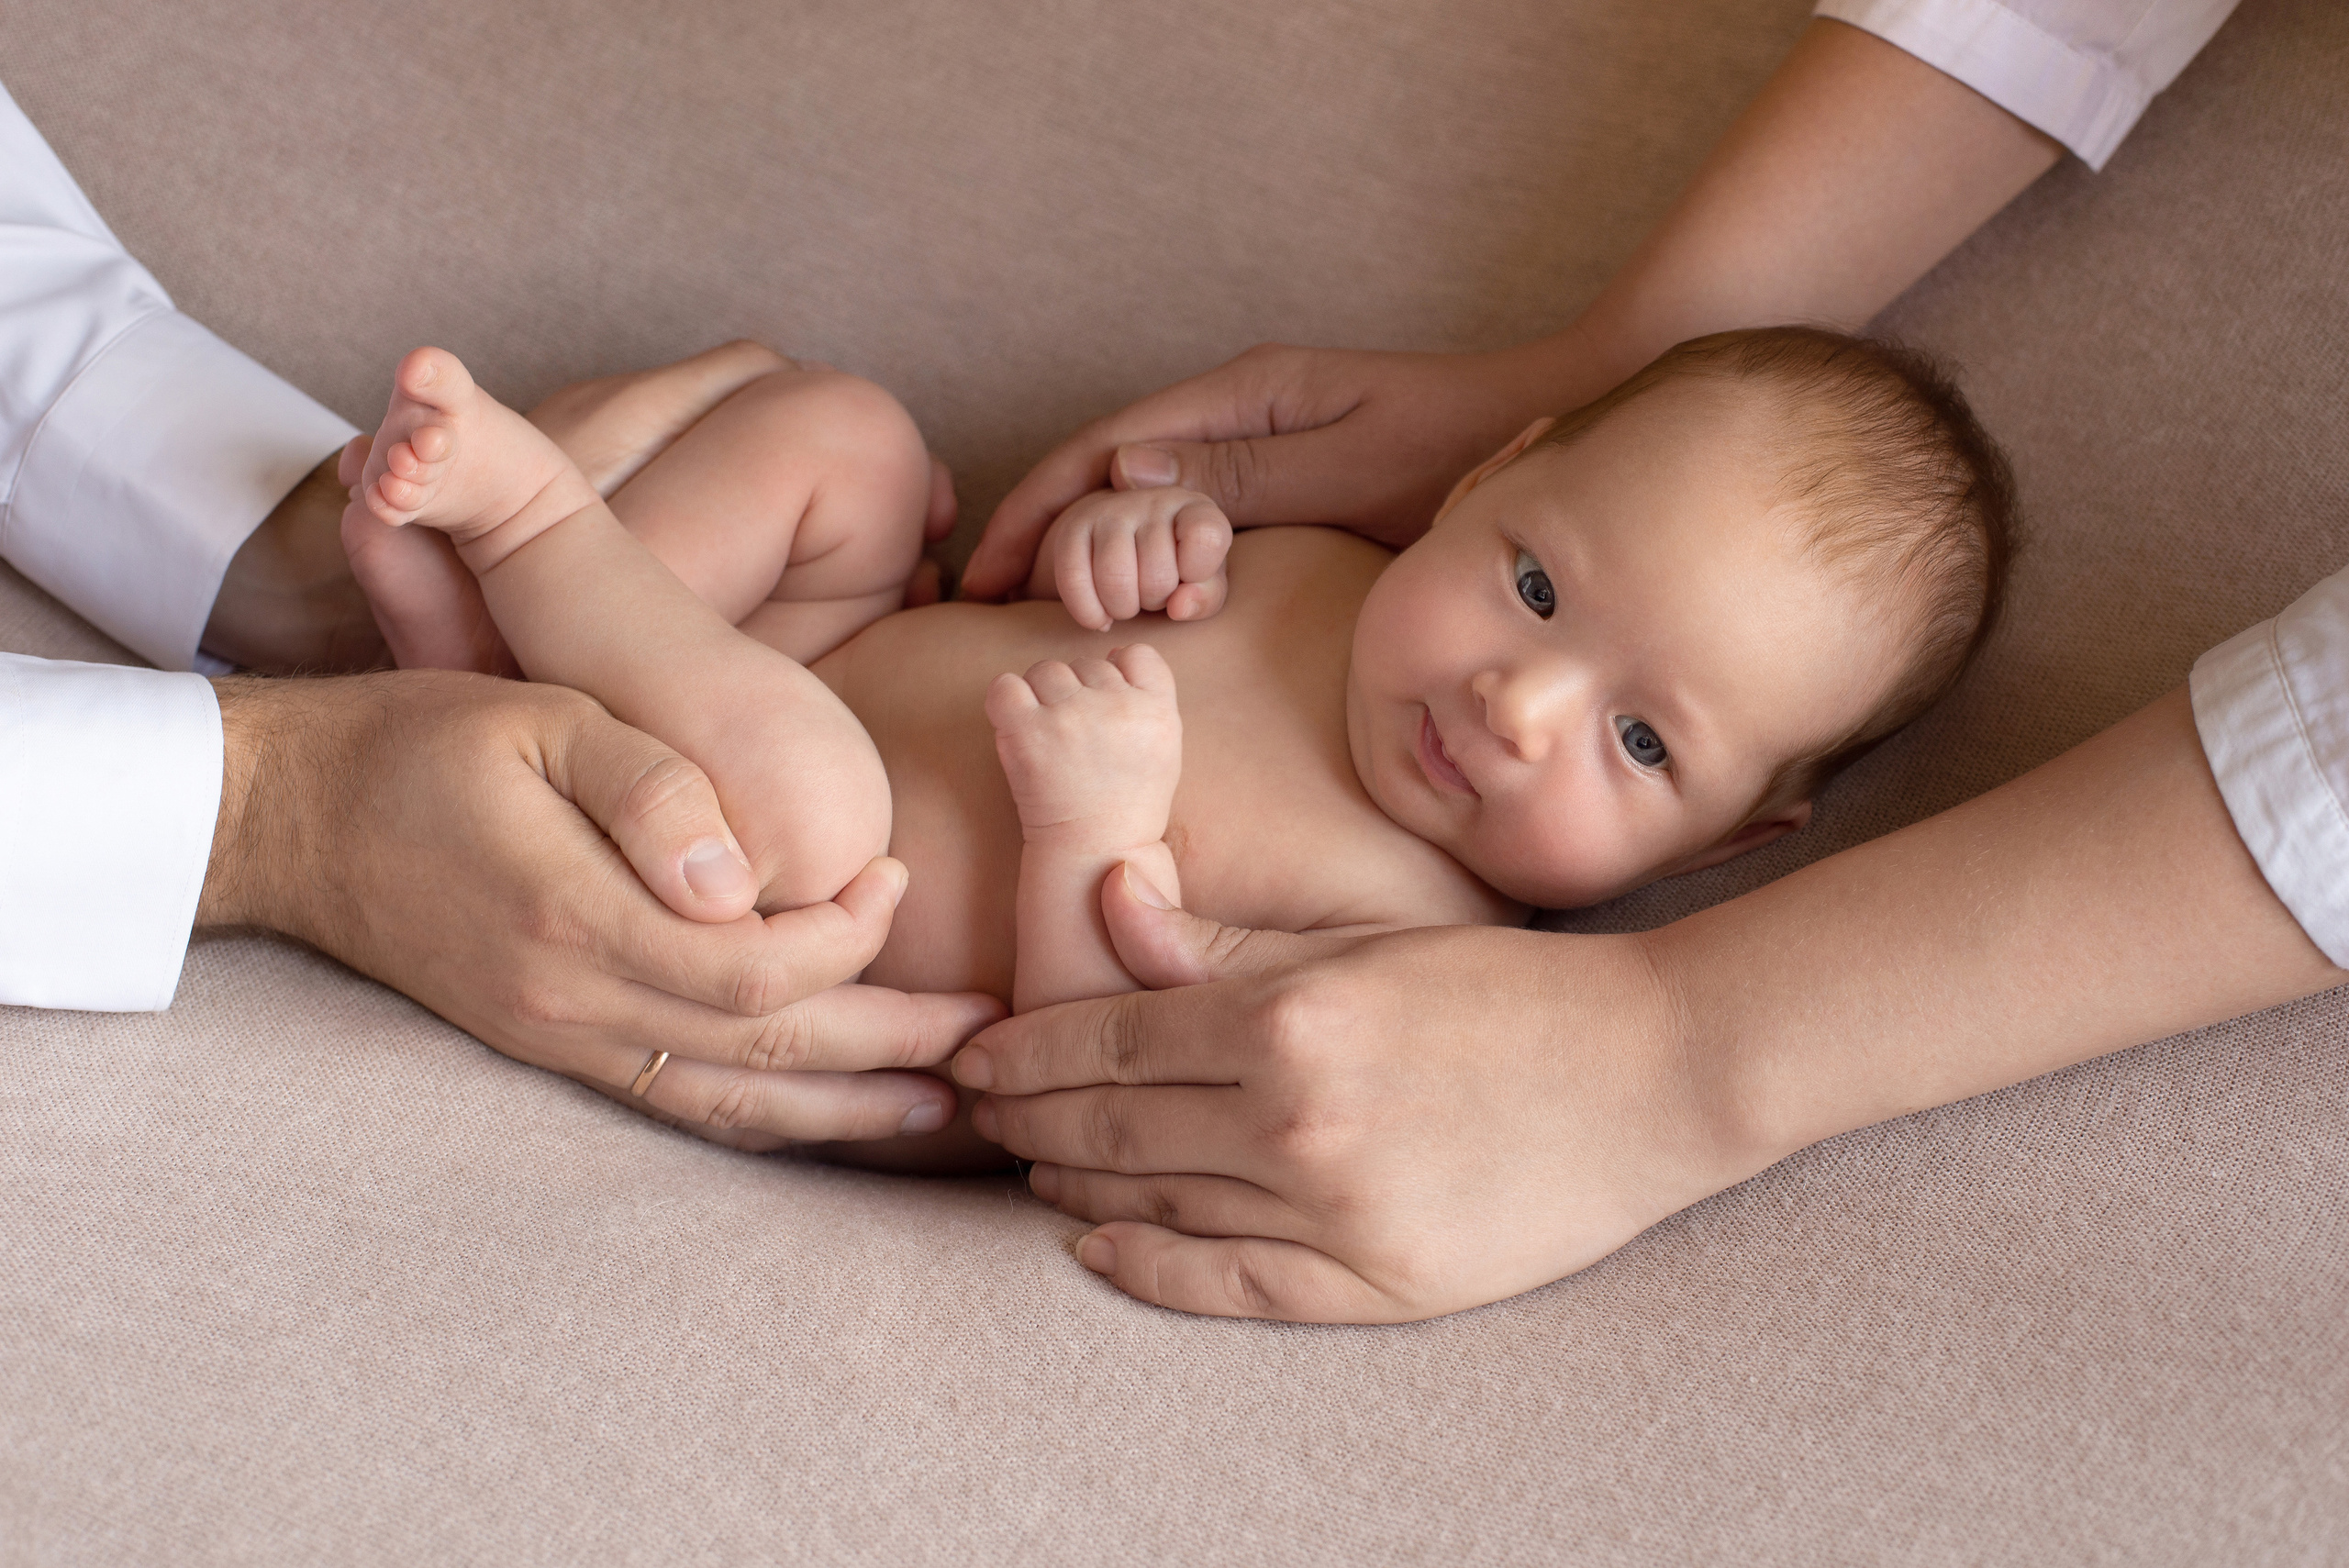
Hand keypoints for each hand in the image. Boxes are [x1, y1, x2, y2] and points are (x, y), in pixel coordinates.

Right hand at [201, 670, 1002, 1146]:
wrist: (294, 814)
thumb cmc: (426, 742)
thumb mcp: (542, 718)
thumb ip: (648, 791)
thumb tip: (737, 877)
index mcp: (579, 918)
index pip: (758, 970)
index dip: (850, 939)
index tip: (898, 878)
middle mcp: (573, 1003)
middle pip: (765, 1051)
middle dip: (889, 1047)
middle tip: (990, 1032)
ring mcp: (559, 1038)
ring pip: (728, 1103)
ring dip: (843, 1106)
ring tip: (943, 1104)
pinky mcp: (551, 1044)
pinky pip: (676, 1103)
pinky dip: (765, 1112)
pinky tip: (824, 1110)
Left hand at [950, 865, 1763, 1321]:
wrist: (1656, 1072)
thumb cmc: (1509, 992)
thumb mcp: (1365, 943)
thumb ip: (1226, 940)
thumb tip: (1107, 906)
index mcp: (1287, 1015)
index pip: (1105, 1040)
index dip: (1024, 1053)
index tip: (976, 1056)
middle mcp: (1294, 1116)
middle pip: (1108, 1127)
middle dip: (1023, 1120)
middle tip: (975, 1114)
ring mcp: (1333, 1210)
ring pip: (1153, 1207)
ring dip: (1072, 1189)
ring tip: (1030, 1170)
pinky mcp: (1377, 1282)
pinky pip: (1227, 1285)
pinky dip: (1147, 1269)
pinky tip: (1097, 1249)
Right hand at [964, 337, 1592, 600]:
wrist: (1544, 419)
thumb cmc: (1462, 447)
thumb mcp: (1353, 467)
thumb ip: (1246, 476)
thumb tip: (1124, 482)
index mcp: (1243, 395)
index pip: (1103, 450)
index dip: (1034, 509)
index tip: (982, 572)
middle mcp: (1237, 408)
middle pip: (1102, 466)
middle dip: (1035, 526)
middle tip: (977, 600)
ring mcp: (1258, 436)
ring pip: (1136, 489)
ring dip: (1075, 538)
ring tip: (1023, 602)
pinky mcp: (1284, 469)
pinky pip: (1183, 508)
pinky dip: (1132, 544)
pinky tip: (1114, 587)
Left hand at [987, 645, 1181, 845]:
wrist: (1095, 852)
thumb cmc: (1128, 802)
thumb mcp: (1165, 747)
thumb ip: (1148, 697)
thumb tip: (1111, 653)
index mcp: (1158, 709)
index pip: (1137, 654)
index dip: (1119, 673)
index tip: (1108, 706)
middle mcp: (1116, 707)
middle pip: (1086, 663)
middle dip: (1077, 693)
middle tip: (1075, 739)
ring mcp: (1070, 716)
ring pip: (1046, 670)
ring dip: (1041, 696)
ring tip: (1047, 737)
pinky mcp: (1027, 731)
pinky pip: (1005, 686)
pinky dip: (1006, 701)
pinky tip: (1017, 728)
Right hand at [1027, 488, 1231, 630]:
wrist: (1129, 552)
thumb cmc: (1176, 572)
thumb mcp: (1203, 585)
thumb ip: (1205, 596)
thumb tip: (1178, 606)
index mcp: (1196, 508)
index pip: (1207, 537)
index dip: (1199, 572)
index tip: (1190, 576)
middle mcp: (1153, 499)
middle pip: (1158, 577)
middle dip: (1156, 601)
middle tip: (1154, 593)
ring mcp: (1111, 509)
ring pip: (1115, 579)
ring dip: (1123, 608)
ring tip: (1129, 600)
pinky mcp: (1074, 527)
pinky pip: (1073, 578)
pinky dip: (1089, 612)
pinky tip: (1101, 616)